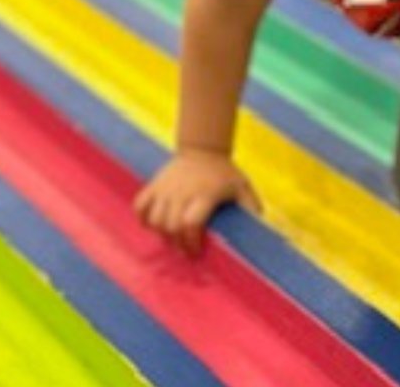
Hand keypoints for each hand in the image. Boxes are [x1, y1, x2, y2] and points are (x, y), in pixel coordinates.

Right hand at [133, 150, 262, 255]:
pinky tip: (153, 225)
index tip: (197, 251)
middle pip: (171, 226)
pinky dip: (143, 219)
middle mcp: (182, 191)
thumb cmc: (225, 173)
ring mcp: (165, 188)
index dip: (191, 242)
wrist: (203, 148)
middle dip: (177, 244)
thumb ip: (251, 209)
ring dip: (162, 234)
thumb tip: (259, 232)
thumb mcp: (243, 188)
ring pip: (155, 219)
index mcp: (205, 194)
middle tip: (186, 250)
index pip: (190, 224)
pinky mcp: (154, 185)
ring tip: (173, 239)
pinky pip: (140, 206)